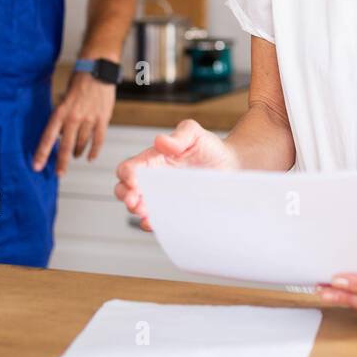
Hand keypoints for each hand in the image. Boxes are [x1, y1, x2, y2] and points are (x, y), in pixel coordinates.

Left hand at [32, 67, 116, 175]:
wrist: (97, 70)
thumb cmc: (78, 81)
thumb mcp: (64, 98)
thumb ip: (62, 117)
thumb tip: (60, 134)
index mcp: (60, 112)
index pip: (48, 137)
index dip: (42, 153)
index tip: (37, 166)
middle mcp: (74, 117)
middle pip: (66, 146)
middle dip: (61, 162)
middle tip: (59, 173)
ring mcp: (89, 119)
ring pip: (81, 144)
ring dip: (77, 152)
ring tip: (75, 155)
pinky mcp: (102, 119)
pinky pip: (98, 140)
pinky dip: (94, 150)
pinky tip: (90, 157)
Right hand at [113, 118, 239, 231]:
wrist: (232, 166)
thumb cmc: (210, 148)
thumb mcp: (195, 134)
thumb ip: (179, 136)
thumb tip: (160, 141)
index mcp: (153, 160)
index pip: (129, 167)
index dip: (127, 174)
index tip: (134, 180)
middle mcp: (153, 180)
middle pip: (125, 189)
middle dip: (125, 195)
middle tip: (133, 200)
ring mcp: (162, 197)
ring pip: (138, 207)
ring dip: (137, 211)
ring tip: (143, 212)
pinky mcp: (174, 211)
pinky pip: (158, 220)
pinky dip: (152, 223)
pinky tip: (154, 222)